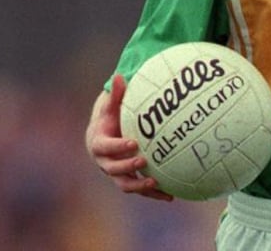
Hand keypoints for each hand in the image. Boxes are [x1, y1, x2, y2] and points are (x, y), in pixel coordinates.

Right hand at [85, 74, 173, 200]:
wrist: (104, 134)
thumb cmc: (110, 116)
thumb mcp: (111, 105)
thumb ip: (116, 93)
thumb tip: (119, 76)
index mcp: (98, 143)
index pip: (105, 147)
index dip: (118, 147)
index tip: (133, 143)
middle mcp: (104, 161)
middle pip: (113, 169)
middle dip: (128, 167)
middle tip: (144, 161)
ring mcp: (115, 173)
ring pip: (126, 184)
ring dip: (141, 187)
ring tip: (157, 183)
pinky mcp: (128, 180)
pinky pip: (140, 189)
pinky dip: (153, 194)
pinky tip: (171, 195)